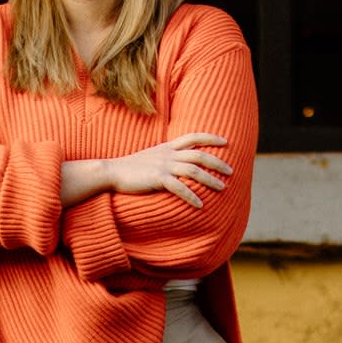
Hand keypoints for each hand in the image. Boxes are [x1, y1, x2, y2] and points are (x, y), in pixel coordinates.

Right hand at [107, 133, 232, 207]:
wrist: (111, 171)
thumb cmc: (130, 168)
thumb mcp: (151, 156)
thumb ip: (165, 157)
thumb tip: (178, 163)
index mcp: (167, 147)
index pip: (193, 137)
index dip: (210, 138)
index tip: (225, 142)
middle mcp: (168, 154)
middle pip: (199, 155)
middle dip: (217, 163)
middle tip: (231, 171)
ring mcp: (163, 166)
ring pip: (194, 171)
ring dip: (210, 180)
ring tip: (223, 188)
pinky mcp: (157, 179)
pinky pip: (180, 188)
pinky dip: (192, 196)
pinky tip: (200, 205)